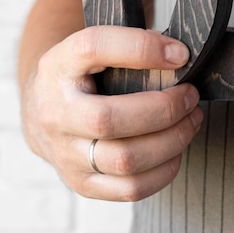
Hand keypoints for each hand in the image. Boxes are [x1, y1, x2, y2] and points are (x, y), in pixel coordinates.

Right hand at [21, 25, 202, 200]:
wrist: (42, 110)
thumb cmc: (83, 75)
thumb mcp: (94, 48)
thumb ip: (130, 43)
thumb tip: (179, 55)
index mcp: (59, 66)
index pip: (93, 48)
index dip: (140, 49)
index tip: (180, 55)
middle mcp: (55, 113)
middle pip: (108, 119)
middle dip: (165, 109)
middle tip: (190, 96)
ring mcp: (65, 154)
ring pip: (124, 160)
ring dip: (172, 140)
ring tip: (191, 120)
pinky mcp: (81, 183)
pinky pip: (130, 189)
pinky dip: (164, 170)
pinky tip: (175, 150)